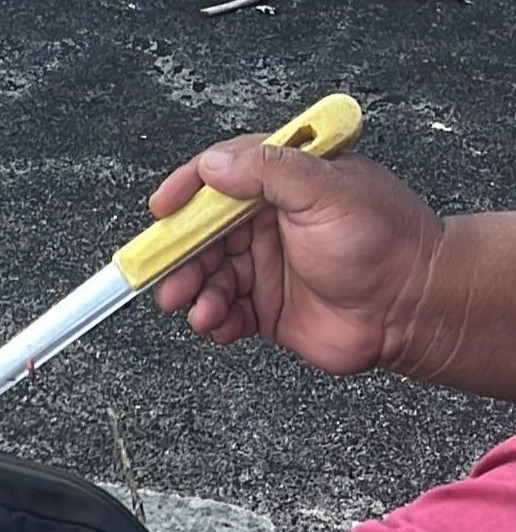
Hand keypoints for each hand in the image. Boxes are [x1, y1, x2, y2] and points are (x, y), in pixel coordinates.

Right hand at [149, 135, 443, 374]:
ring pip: (207, 277)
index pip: (222, 175)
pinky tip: (220, 325)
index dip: (187, 189)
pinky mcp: (266, 309)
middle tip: (169, 280)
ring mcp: (265, 267)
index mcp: (284, 184)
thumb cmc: (383, 241)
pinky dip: (213, 320)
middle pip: (202, 234)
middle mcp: (269, 223)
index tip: (162, 209)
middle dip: (180, 257)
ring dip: (194, 293)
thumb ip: (269, 171)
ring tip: (199, 310)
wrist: (412, 308)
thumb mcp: (327, 190)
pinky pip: (223, 313)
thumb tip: (214, 164)